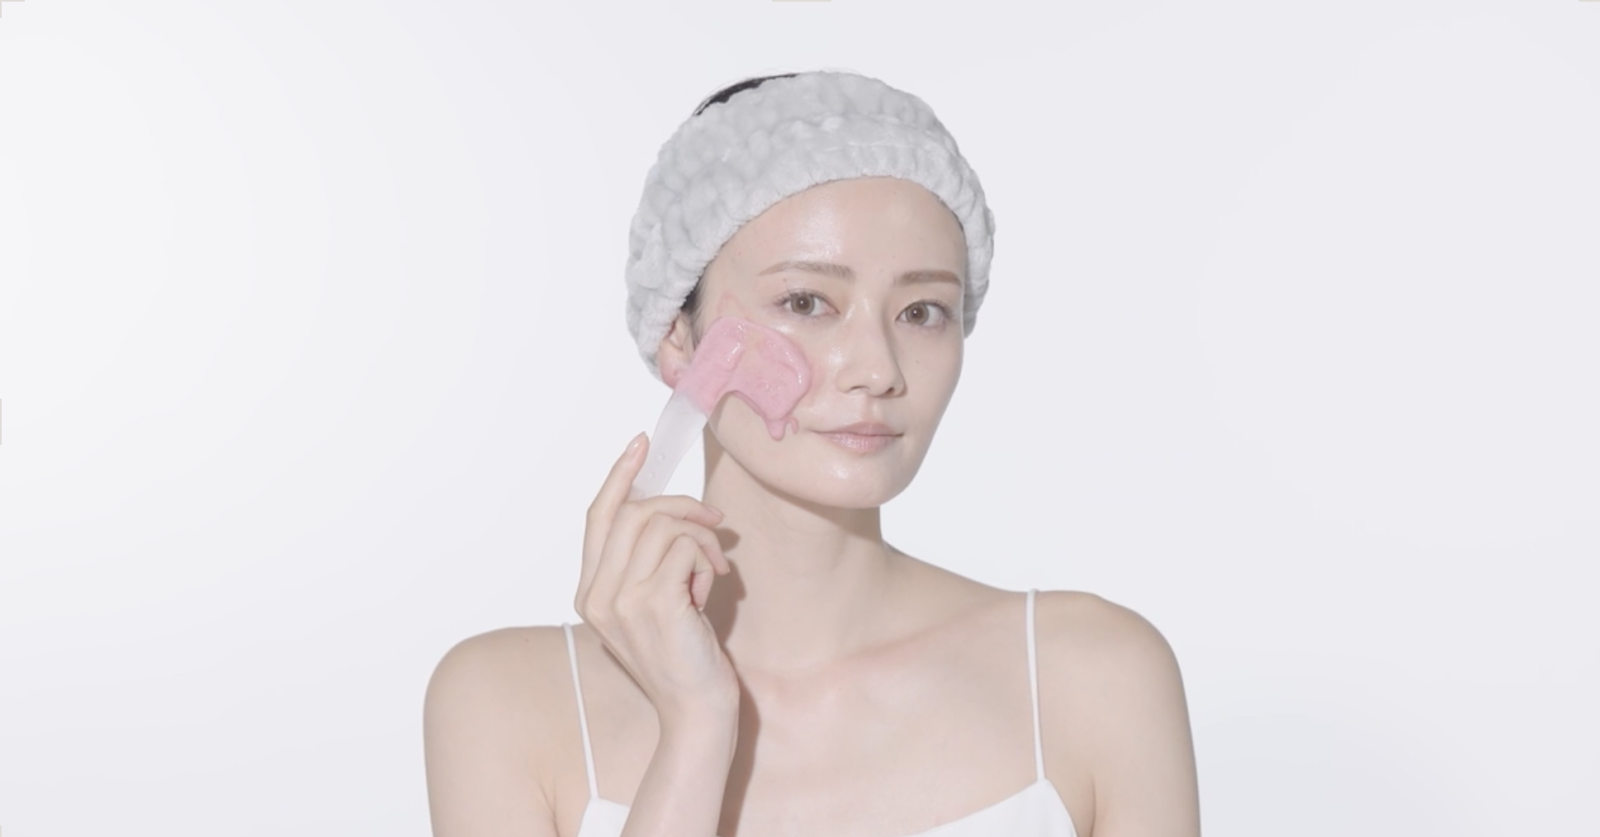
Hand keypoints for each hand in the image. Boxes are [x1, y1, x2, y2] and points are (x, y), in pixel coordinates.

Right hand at [574, 433, 738, 726]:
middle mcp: (597, 595)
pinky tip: (713, 586)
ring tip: (714, 567)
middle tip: (714, 521)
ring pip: (662, 525)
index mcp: (590, 592)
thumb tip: (668, 509)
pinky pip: (685, 548)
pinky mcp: (654, 604)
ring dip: (701, 537)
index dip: (619, 476)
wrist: (696, 709)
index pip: (598, 517)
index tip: (639, 444)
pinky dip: (706, 558)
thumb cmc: (684, 655)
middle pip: (635, 512)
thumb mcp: (655, 601)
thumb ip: (647, 561)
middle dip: (682, 505)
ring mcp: (622, 600)